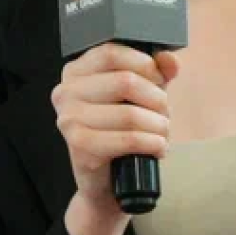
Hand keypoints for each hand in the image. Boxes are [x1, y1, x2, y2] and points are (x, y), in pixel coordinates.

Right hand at [52, 43, 180, 220]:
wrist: (108, 182)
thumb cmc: (123, 131)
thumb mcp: (142, 95)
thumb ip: (157, 72)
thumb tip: (170, 60)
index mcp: (76, 72)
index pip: (111, 52)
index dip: (144, 64)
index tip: (159, 80)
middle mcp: (65, 92)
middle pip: (124, 81)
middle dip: (156, 99)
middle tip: (164, 114)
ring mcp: (69, 120)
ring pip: (130, 113)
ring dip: (159, 126)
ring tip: (162, 134)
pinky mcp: (79, 146)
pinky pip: (128, 139)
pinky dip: (153, 144)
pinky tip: (158, 148)